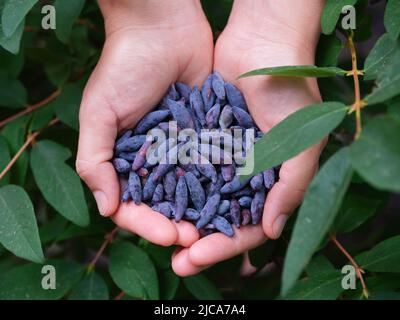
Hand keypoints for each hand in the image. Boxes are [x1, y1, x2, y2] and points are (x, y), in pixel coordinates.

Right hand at [76, 0, 212, 246]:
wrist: (164, 29)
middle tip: (197, 240)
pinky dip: (221, 183)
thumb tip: (106, 208)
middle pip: (165, 205)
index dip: (147, 224)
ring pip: (191, 190)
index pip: (132, 204)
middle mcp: (153, 160)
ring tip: (217, 228)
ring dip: (202, 211)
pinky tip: (234, 199)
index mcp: (124, 160)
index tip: (168, 235)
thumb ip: (93, 160)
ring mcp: (181, 149)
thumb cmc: (125, 67)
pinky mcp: (206, 135)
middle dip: (179, 225)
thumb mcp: (99, 112)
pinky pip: (213, 164)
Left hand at [172, 0, 324, 275]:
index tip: (199, 256)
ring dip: (182, 219)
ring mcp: (222, 160)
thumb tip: (273, 231)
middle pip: (220, 219)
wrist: (262, 45)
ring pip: (199, 198)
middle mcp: (245, 177)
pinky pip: (185, 168)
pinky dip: (172, 186)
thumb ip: (291, 187)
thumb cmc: (289, 94)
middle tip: (177, 261)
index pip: (249, 227)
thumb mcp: (301, 143)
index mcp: (272, 184)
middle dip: (199, 241)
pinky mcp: (201, 140)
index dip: (226, 245)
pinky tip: (153, 202)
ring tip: (159, 237)